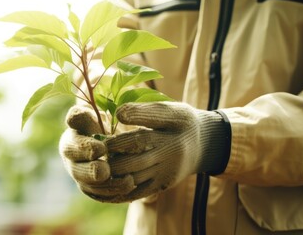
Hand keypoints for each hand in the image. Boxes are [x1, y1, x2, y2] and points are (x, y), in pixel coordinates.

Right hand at [59, 105, 136, 200]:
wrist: (111, 139)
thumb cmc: (101, 123)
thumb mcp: (93, 115)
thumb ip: (84, 115)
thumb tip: (74, 116)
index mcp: (70, 140)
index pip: (72, 145)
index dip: (84, 148)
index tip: (101, 148)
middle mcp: (72, 161)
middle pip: (77, 170)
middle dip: (91, 171)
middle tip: (106, 170)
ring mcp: (80, 176)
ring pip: (89, 186)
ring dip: (106, 185)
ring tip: (127, 180)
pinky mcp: (92, 189)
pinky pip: (101, 195)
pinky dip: (115, 192)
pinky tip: (130, 185)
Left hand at [103, 102, 229, 201]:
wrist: (203, 146)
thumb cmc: (179, 123)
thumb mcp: (171, 110)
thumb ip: (147, 110)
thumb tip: (117, 113)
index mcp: (177, 122)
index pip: (155, 116)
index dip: (136, 114)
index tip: (118, 113)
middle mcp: (174, 147)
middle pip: (140, 145)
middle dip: (115, 145)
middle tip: (98, 144)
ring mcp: (168, 169)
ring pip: (135, 170)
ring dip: (113, 167)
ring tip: (100, 161)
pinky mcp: (163, 185)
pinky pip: (138, 191)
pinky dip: (119, 187)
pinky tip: (107, 180)